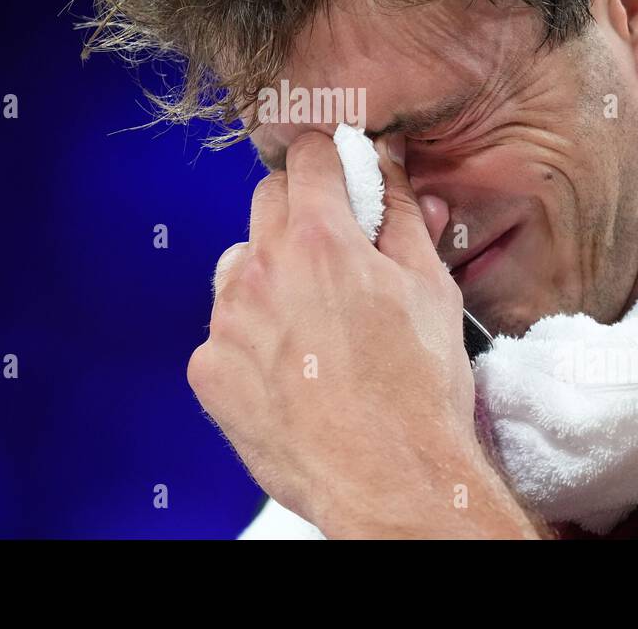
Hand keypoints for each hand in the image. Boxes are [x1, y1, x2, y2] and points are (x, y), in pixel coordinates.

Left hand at [187, 130, 544, 537]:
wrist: (388, 481)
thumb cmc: (419, 392)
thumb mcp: (430, 287)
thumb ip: (401, 215)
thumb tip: (388, 166)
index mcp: (319, 238)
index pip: (307, 156)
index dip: (329, 159)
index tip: (338, 174)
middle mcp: (262, 269)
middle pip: (267, 200)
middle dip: (300, 211)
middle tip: (334, 251)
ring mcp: (227, 320)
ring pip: (238, 262)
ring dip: (268, 271)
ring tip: (311, 318)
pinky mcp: (207, 369)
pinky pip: (222, 328)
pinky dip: (250, 335)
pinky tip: (288, 367)